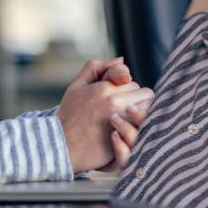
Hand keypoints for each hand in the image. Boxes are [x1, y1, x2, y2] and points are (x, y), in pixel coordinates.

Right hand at [57, 58, 154, 172]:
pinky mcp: (125, 139)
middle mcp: (115, 101)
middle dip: (134, 99)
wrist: (60, 147)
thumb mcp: (77, 86)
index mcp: (104, 87)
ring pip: (147, 109)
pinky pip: (145, 127)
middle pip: (142, 93)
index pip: (131, 80)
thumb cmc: (68, 116)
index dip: (125, 87)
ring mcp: (121, 120)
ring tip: (129, 119)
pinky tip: (130, 130)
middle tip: (122, 109)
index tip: (116, 97)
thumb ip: (96, 68)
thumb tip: (122, 59)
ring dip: (141, 113)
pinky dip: (141, 127)